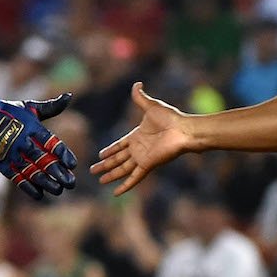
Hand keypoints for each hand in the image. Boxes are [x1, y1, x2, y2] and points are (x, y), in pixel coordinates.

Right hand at [0, 91, 77, 200]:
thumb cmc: (9, 111)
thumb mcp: (30, 107)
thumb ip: (51, 107)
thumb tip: (69, 96)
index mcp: (32, 128)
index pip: (51, 143)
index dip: (63, 154)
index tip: (73, 165)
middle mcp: (23, 141)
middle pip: (43, 160)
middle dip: (58, 173)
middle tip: (71, 183)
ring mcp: (11, 154)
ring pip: (31, 171)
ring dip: (46, 183)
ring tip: (58, 190)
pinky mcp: (1, 163)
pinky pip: (16, 177)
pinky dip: (27, 187)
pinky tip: (39, 195)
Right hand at [92, 82, 197, 196]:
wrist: (183, 130)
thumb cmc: (170, 118)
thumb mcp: (151, 106)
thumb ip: (140, 97)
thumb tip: (137, 84)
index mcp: (137, 136)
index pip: (119, 145)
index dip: (109, 150)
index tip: (100, 155)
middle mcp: (138, 149)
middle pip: (117, 159)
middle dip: (105, 165)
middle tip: (93, 170)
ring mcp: (142, 158)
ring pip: (122, 169)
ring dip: (110, 175)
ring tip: (99, 180)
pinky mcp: (147, 165)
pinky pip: (134, 177)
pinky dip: (125, 185)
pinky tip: (116, 193)